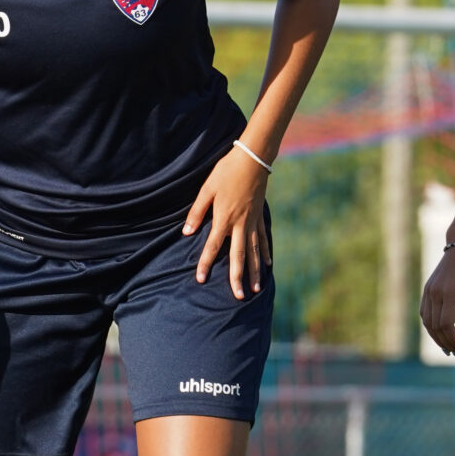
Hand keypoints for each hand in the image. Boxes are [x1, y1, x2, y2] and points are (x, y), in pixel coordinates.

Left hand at [184, 145, 271, 299]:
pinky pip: (263, 238)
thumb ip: (196, 212)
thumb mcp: (207, 189)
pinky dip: (265, 252)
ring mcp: (252, 221)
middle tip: (238, 296)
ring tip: (255, 288)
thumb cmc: (226, 172)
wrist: (253, 159)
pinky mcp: (260, 216)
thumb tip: (186, 232)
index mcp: (224, 218)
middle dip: (237, 278)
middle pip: (238, 256)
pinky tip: (268, 264)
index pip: (212, 246)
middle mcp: (240, 224)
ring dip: (254, 271)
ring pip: (254, 252)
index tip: (201, 279)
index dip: (206, 263)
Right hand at [418, 243, 454, 358]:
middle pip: (436, 326)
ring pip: (427, 322)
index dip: (453, 338)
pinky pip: (424, 313)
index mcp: (450, 293)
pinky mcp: (426, 290)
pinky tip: (440, 334)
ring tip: (448, 347)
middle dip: (446, 342)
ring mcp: (428, 291)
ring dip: (436, 337)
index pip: (447, 323)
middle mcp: (435, 293)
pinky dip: (431, 326)